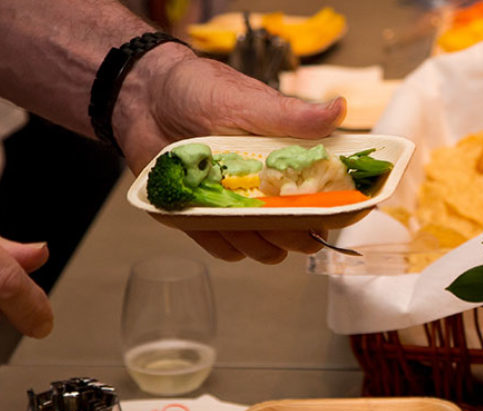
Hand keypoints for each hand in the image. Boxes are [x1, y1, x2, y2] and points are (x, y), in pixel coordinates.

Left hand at [113, 44, 343, 262]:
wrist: (143, 97)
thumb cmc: (199, 89)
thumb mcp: (248, 101)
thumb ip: (293, 116)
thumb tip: (339, 109)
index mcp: (291, 160)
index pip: (327, 197)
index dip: (331, 210)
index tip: (325, 212)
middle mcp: (270, 188)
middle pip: (299, 231)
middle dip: (294, 233)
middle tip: (278, 218)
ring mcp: (239, 206)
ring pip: (264, 247)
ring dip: (257, 242)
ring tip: (238, 215)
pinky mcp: (206, 218)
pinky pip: (224, 247)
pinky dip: (222, 242)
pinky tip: (212, 219)